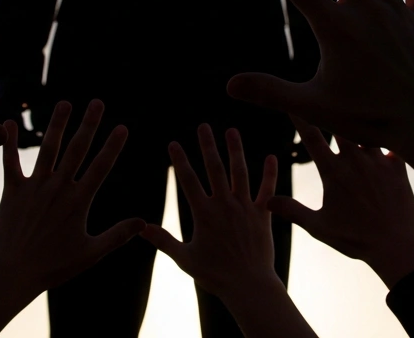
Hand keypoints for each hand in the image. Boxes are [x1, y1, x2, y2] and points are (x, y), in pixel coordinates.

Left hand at [0, 99, 141, 337]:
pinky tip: (8, 122)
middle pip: (76, 149)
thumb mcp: (91, 253)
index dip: (113, 146)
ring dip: (57, 124)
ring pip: (47, 149)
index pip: (101, 167)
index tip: (122, 127)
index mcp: (78, 201)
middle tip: (97, 102)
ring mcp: (34, 187)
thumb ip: (117, 235)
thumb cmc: (54, 267)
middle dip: (89, 124)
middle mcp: (57, 188)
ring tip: (64, 103)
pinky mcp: (12, 191)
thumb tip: (144, 222)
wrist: (13, 272)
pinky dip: (9, 142)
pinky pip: (10, 162)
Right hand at [143, 126, 317, 337]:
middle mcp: (225, 205)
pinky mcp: (263, 215)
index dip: (180, 161)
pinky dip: (270, 173)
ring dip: (235, 150)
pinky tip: (272, 157)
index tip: (173, 143)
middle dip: (207, 146)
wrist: (249, 286)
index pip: (188, 181)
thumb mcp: (184, 259)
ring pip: (240, 172)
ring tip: (231, 131)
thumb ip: (164, 241)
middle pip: (214, 169)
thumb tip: (141, 228)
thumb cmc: (215, 275)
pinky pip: (267, 190)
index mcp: (204, 214)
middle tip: (202, 126)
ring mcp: (245, 208)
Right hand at [270, 118, 413, 287]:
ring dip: (359, 124)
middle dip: (332, 112)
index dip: (300, 117)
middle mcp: (356, 159)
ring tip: (358, 112)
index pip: (311, 136)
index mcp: (333, 171)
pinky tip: (387, 136)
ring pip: (366, 131)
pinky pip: (392, 144)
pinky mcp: (398, 167)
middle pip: (340, 125)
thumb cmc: (355, 239)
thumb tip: (267, 201)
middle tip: (328, 102)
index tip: (293, 103)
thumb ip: (292, 210)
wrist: (396, 246)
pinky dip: (387, 139)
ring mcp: (379, 161)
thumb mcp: (319, 227)